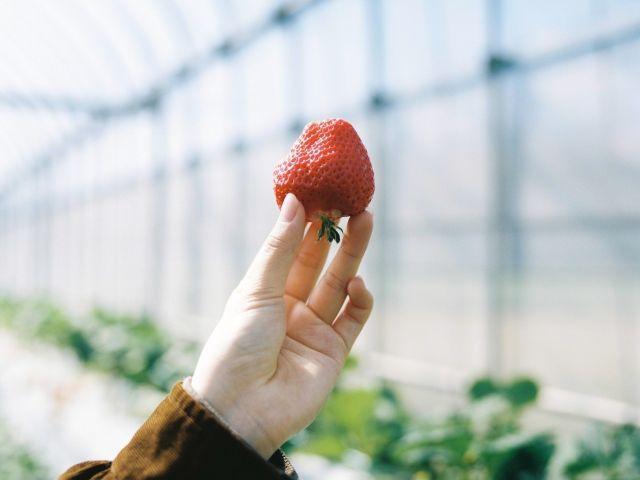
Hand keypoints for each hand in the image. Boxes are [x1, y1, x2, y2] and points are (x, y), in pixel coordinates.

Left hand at [191, 193, 373, 457]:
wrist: (240, 410)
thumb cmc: (237, 346)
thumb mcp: (256, 291)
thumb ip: (280, 248)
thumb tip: (295, 202)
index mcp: (265, 292)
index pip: (291, 250)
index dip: (307, 223)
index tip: (322, 193)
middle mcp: (290, 307)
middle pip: (320, 262)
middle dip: (336, 233)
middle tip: (352, 201)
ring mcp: (313, 329)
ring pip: (340, 284)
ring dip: (354, 255)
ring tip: (365, 219)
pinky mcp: (333, 352)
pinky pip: (353, 318)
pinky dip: (360, 299)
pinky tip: (357, 283)